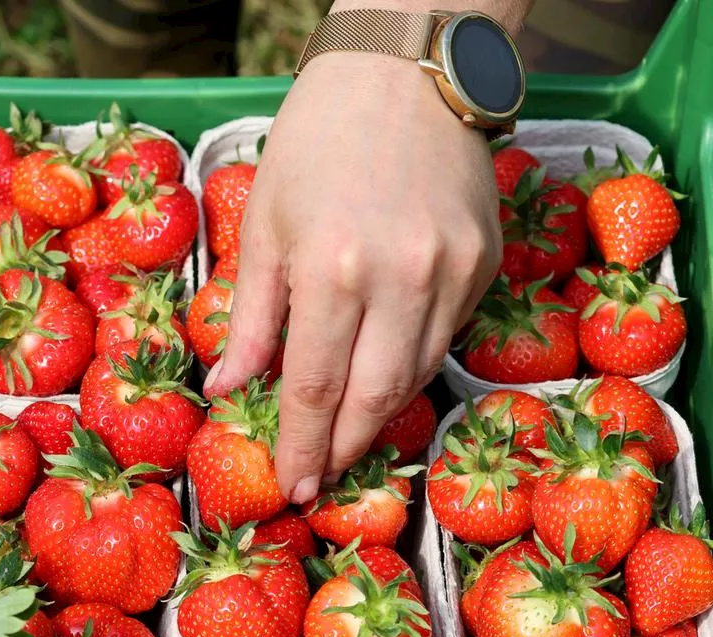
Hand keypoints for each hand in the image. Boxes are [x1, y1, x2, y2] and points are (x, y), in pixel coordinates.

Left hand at [204, 49, 502, 503]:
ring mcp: (454, 271)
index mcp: (332, 265)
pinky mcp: (486, 263)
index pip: (316, 385)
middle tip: (321, 480)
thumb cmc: (317, 141)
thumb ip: (252, 316)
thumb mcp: (265, 224)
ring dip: (380, 413)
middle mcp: (402, 276)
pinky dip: (412, 364)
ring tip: (348, 436)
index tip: (292, 486)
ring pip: (418, 372)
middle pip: (377, 396)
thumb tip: (227, 388)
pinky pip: (448, 335)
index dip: (302, 445)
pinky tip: (386, 373)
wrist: (403, 74)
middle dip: (346, 448)